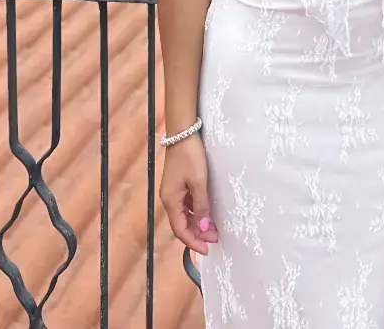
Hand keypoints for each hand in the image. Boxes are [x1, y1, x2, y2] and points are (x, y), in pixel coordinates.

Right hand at [160, 135, 218, 254]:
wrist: (183, 133)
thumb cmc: (190, 156)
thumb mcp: (199, 181)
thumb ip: (201, 205)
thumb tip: (203, 227)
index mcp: (170, 200)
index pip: (180, 230)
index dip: (193, 242)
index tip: (207, 250)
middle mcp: (169, 198)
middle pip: (181, 224)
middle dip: (197, 234)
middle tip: (215, 238)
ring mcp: (173, 191)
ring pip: (184, 215)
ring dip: (197, 223)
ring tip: (213, 228)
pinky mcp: (178, 184)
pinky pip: (185, 205)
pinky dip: (195, 212)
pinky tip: (205, 213)